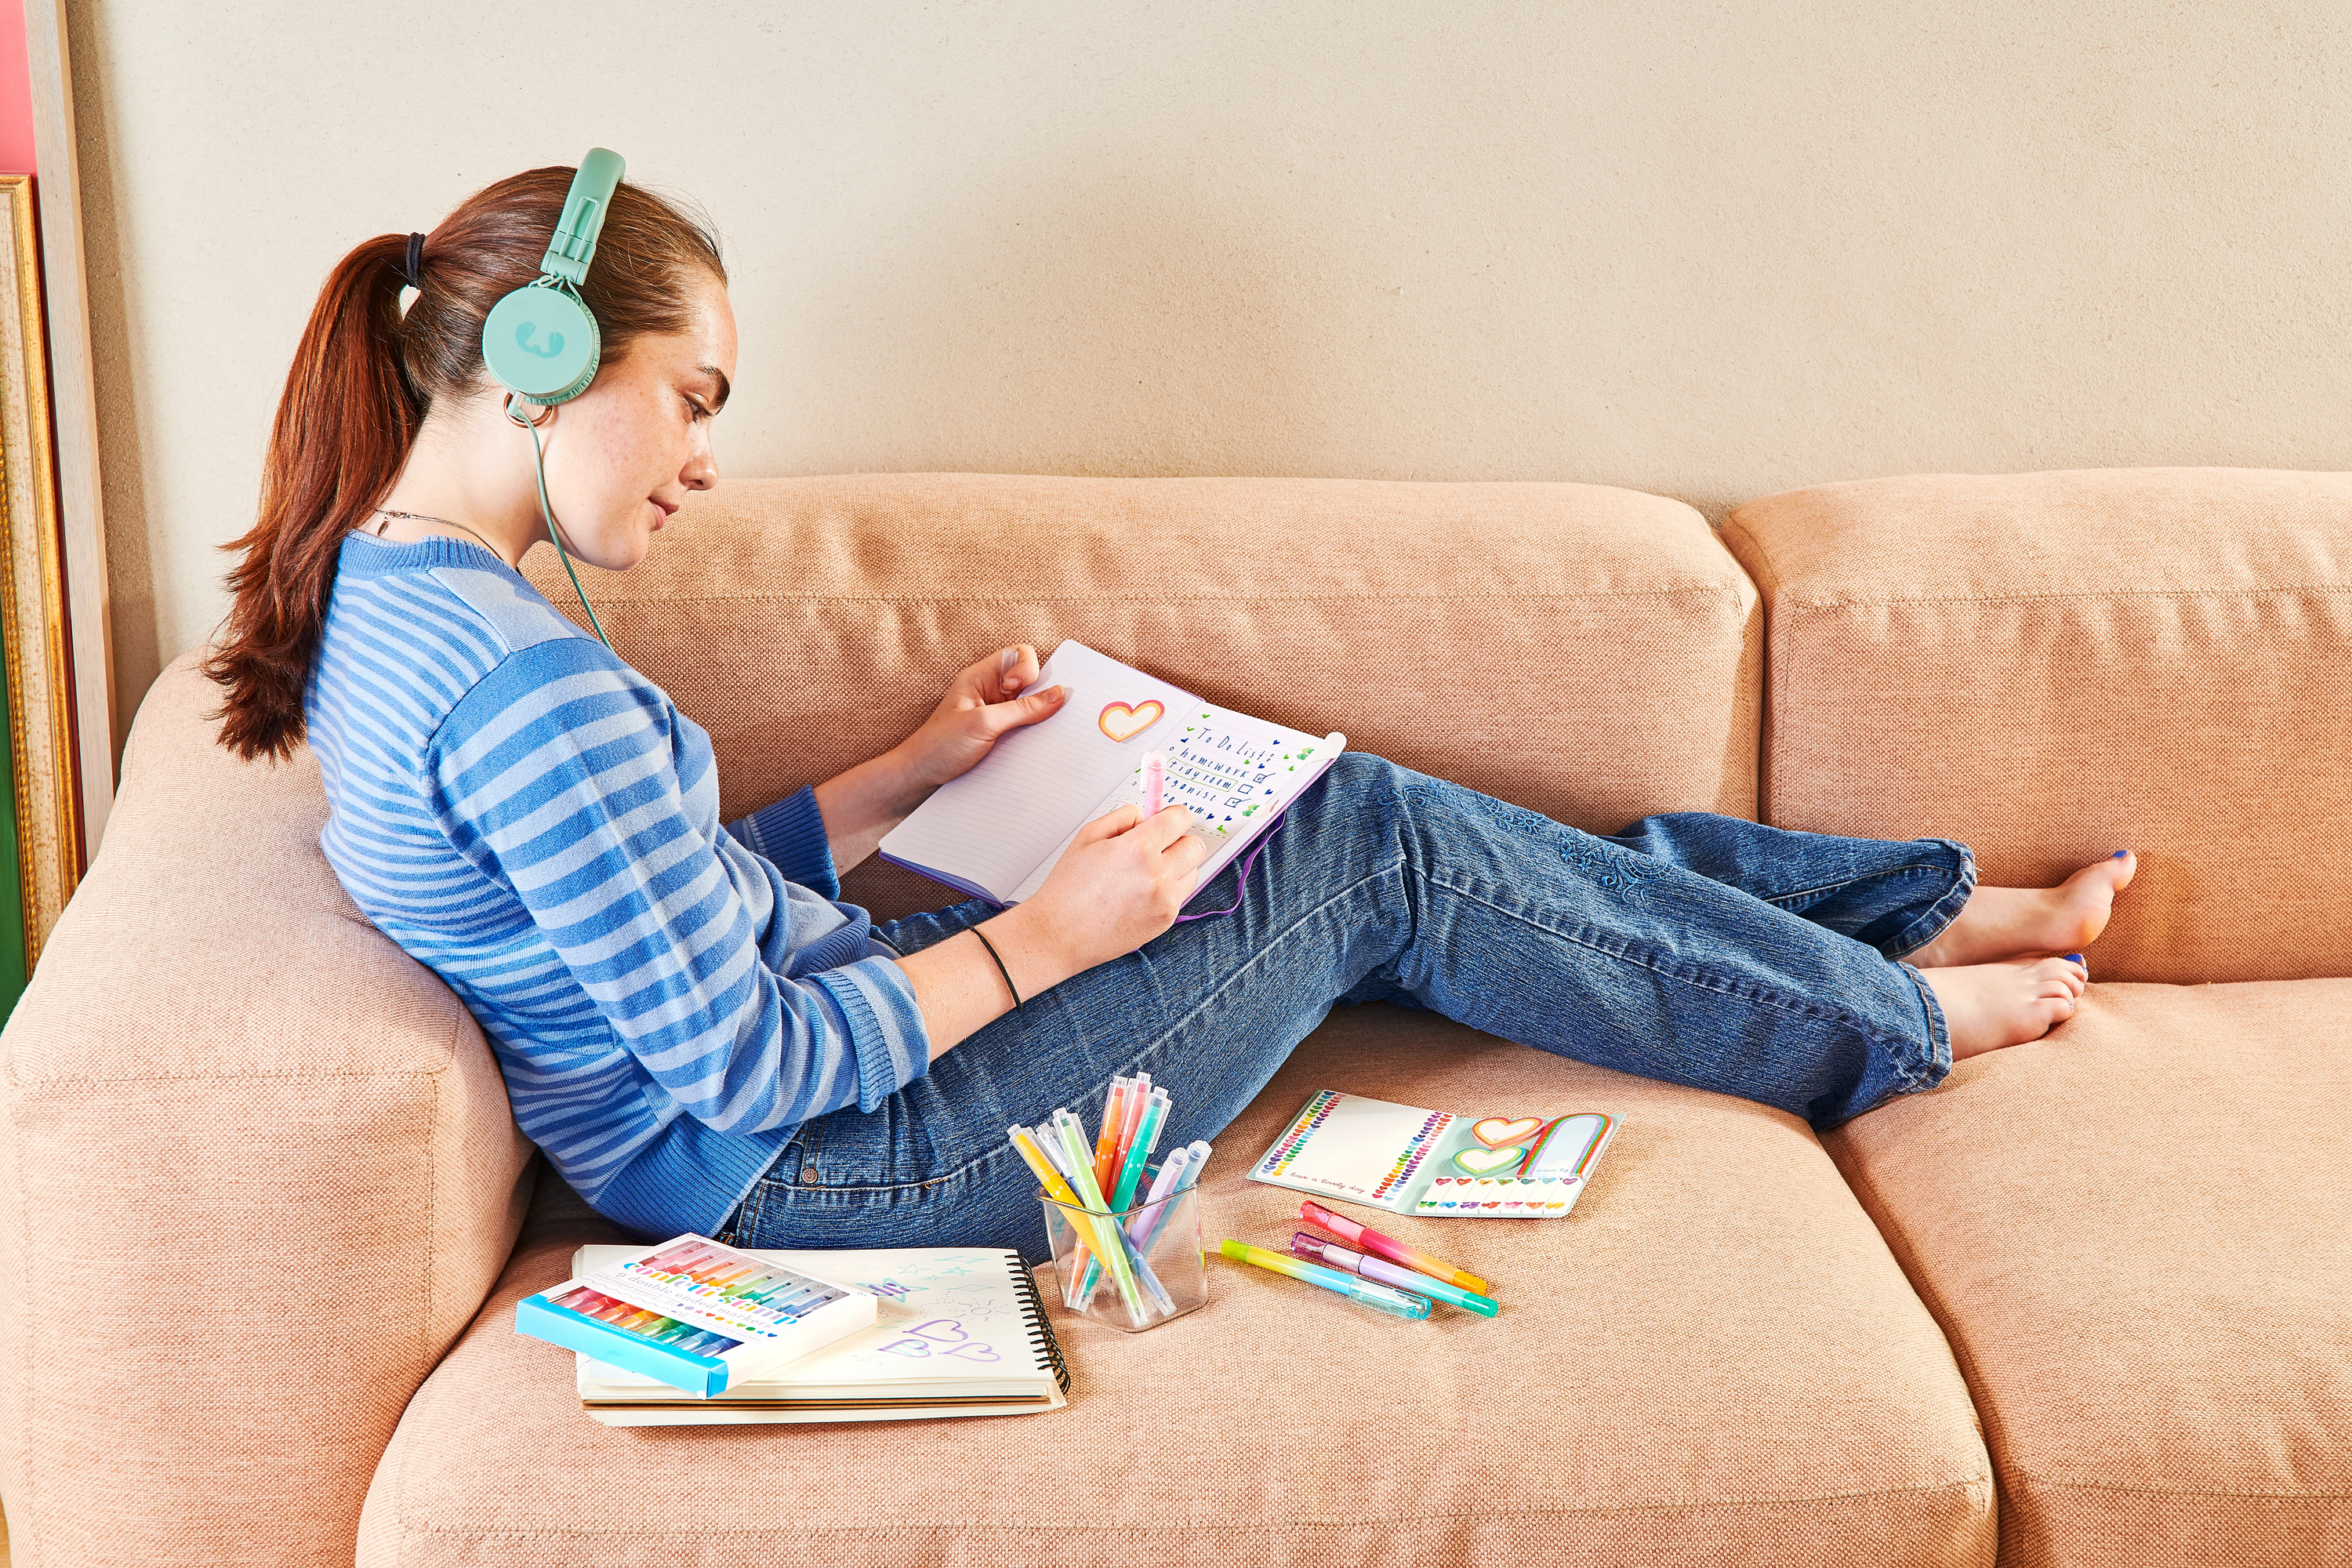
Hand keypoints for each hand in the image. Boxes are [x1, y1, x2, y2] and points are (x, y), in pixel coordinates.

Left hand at [891, 644, 1068, 795]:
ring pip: (1030, 706)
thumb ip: (1023, 709)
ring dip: (1037, 719)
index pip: (1018, 655)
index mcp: (980, 677)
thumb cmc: (939, 746)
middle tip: (1037, 714)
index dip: (1028, 668)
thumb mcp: (983, 724)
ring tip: (1029, 734)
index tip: (1019, 688)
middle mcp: (990, 692)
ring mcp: (996, 714)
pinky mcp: (999, 735)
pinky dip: (1032, 735)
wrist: (918, 778)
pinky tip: (1028, 748)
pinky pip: (1025, 727)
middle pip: (1030, 681)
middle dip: (1040, 695)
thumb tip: (1059, 694)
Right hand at [1013, 802, 1208, 972]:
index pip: (1180, 819)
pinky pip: (1181, 895)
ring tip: (1146, 872)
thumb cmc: (1068, 888)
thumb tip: (1146, 816)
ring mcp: (1165, 901)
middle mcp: (1158, 875)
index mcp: (1138, 848)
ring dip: (1177, 866)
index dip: (1172, 815)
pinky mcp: (1165, 921)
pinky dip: (1167, 890)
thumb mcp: (1088, 836)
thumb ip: (1123, 817)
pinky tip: (1140, 893)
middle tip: (1157, 845)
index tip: (1166, 819)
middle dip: (1178, 840)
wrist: (1059, 934)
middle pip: (1195, 846)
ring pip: (1193, 871)